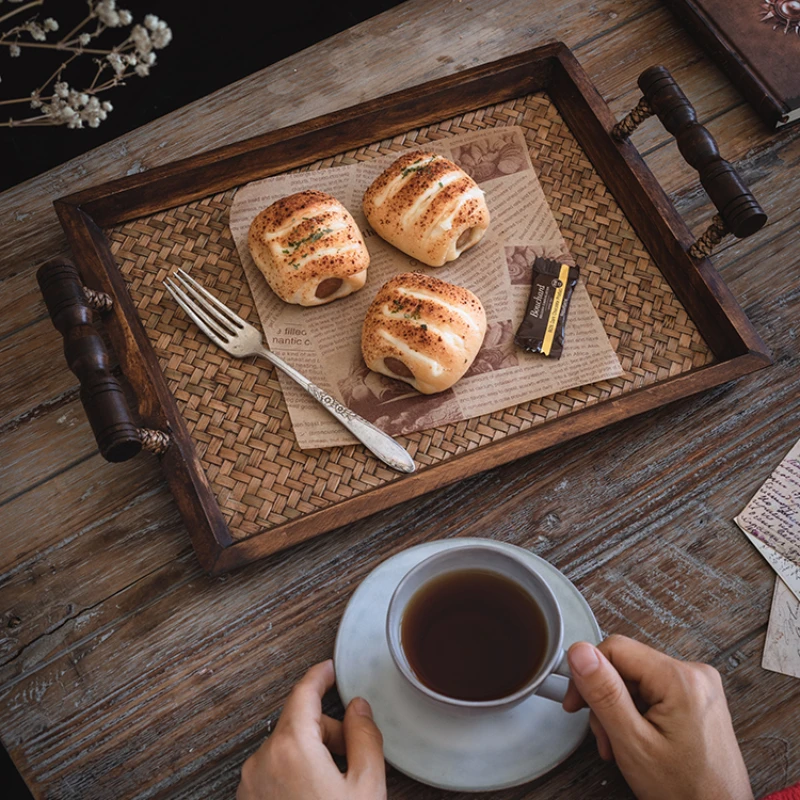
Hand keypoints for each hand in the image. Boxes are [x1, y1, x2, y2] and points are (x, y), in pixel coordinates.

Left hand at [236, 660, 385, 799]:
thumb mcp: (366, 786)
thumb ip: (365, 738)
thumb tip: (359, 709)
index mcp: (291, 748)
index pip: (304, 693)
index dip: (320, 675)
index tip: (329, 669)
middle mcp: (262, 761)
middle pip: (298, 722)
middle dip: (328, 729)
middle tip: (353, 752)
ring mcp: (251, 784)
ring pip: (286, 747)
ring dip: (312, 753)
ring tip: (336, 783)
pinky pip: (273, 770)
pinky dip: (295, 772)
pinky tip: (316, 794)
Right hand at [562, 635, 752, 799]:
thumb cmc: (686, 792)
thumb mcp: (633, 743)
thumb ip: (604, 693)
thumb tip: (580, 652)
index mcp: (681, 679)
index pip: (616, 648)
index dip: (588, 673)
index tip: (576, 703)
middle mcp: (694, 674)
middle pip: (626, 666)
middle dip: (606, 701)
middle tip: (603, 735)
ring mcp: (698, 687)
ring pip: (636, 681)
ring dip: (618, 711)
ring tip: (620, 746)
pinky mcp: (696, 700)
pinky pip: (653, 693)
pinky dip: (637, 715)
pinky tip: (635, 740)